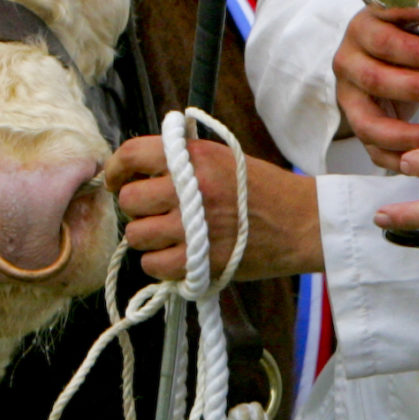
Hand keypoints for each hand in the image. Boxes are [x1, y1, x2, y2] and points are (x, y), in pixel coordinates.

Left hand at [105, 138, 321, 282]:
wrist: (302, 222)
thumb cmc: (264, 190)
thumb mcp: (223, 157)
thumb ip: (182, 159)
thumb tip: (137, 169)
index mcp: (194, 157)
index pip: (132, 155)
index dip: (116, 170)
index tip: (117, 181)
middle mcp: (191, 188)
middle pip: (129, 200)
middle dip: (137, 209)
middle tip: (155, 213)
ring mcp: (194, 227)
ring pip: (136, 235)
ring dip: (147, 238)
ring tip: (170, 237)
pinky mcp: (201, 261)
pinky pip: (153, 265)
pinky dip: (160, 264)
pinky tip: (178, 257)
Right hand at [332, 6, 418, 172]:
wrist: (376, 57)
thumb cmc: (402, 39)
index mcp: (363, 29)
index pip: (385, 40)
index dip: (418, 52)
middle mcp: (348, 62)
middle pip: (375, 79)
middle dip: (417, 89)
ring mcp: (349, 97)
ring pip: (368, 122)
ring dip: (405, 133)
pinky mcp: (356, 125)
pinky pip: (372, 149)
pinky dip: (399, 158)